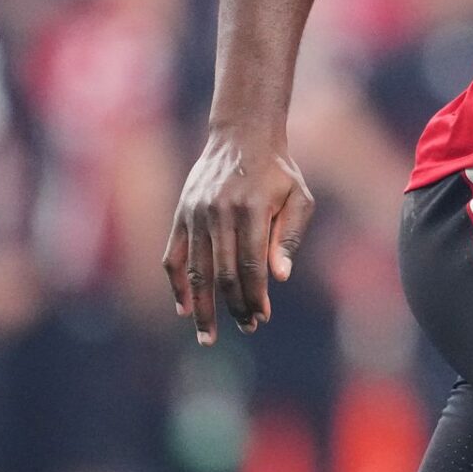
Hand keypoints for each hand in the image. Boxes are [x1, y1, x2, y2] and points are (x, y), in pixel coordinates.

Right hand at [163, 132, 314, 344]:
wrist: (242, 136)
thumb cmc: (278, 171)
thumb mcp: (299, 196)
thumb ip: (290, 236)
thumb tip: (280, 277)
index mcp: (251, 209)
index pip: (250, 264)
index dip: (255, 294)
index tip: (262, 316)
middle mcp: (219, 213)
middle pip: (222, 273)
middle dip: (234, 305)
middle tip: (246, 327)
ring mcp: (195, 215)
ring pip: (195, 270)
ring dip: (202, 306)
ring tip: (208, 335)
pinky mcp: (180, 215)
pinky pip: (173, 257)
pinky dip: (177, 284)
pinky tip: (184, 308)